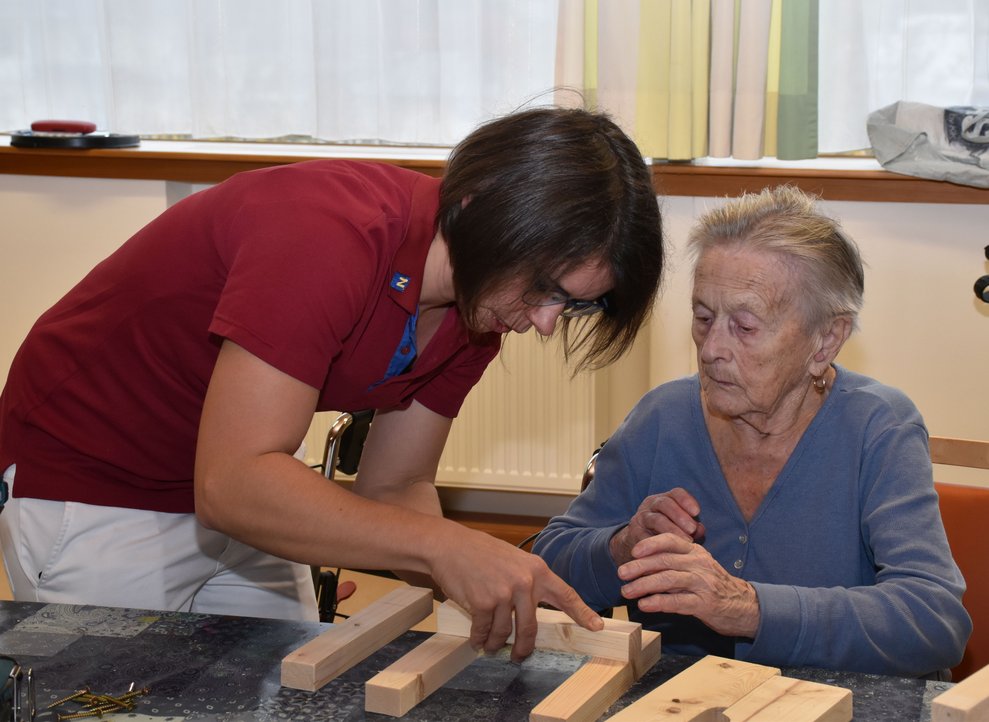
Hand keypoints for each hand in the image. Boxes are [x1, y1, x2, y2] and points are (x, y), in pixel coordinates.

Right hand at [430, 527, 602, 661]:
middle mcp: (525, 582)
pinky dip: (479, 638)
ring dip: (496, 643)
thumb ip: (528, 581)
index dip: (583, 613)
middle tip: (519, 656)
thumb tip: (534, 609)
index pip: (566, 594)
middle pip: (531, 627)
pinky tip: (476, 639)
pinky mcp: (483, 603)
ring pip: (505, 632)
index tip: (597, 627)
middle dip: (524, 647)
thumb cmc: (479, 552)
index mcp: (537, 570)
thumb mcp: (514, 560)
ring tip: (489, 645)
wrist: (450, 545)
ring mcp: (504, 593)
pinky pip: (484, 630)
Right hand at [609, 488, 705, 564]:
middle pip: (665, 503)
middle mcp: (651, 505)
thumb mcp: (680, 527)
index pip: (676, 493)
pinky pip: (646, 536)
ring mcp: (641, 518)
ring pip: (656, 519)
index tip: (697, 512)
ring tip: (686, 541)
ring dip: (672, 529)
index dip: (686, 500)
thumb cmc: (667, 533)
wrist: (640, 545)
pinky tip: (670, 550)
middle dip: (680, 515)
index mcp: (665, 499)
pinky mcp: (634, 533)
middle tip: (692, 529)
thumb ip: (692, 527)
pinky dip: (659, 543)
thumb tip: (701, 529)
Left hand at [617, 533, 758, 637]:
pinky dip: (658, 602)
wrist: (745, 606)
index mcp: (696, 552)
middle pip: (665, 560)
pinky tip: (644, 604)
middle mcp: (699, 564)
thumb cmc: (713, 585)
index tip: (634, 551)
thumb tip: (641, 563)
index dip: (650, 544)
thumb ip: (674, 562)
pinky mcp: (705, 604)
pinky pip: (677, 601)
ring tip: (626, 591)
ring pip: (668, 579)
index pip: (671, 541)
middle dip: (639, 566)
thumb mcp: (697, 566)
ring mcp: (703, 584)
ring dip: (644, 585)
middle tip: (621, 573)